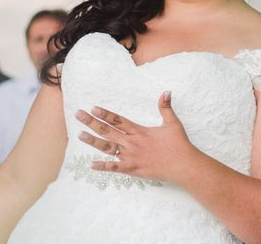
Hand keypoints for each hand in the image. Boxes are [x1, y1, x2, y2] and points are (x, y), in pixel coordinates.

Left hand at [74, 91, 193, 181]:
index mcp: (140, 131)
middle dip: (91, 122)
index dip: (105, 114)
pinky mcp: (133, 169)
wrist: (183, 165)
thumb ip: (165, 107)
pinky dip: (103, 166)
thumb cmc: (179, 144)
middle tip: (78, 115)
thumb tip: (166, 92)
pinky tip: (91, 164)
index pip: (118, 120)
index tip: (93, 108)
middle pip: (108, 131)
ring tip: (80, 135)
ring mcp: (131, 156)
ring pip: (108, 148)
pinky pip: (115, 167)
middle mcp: (132, 142)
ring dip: (93, 141)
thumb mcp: (173, 122)